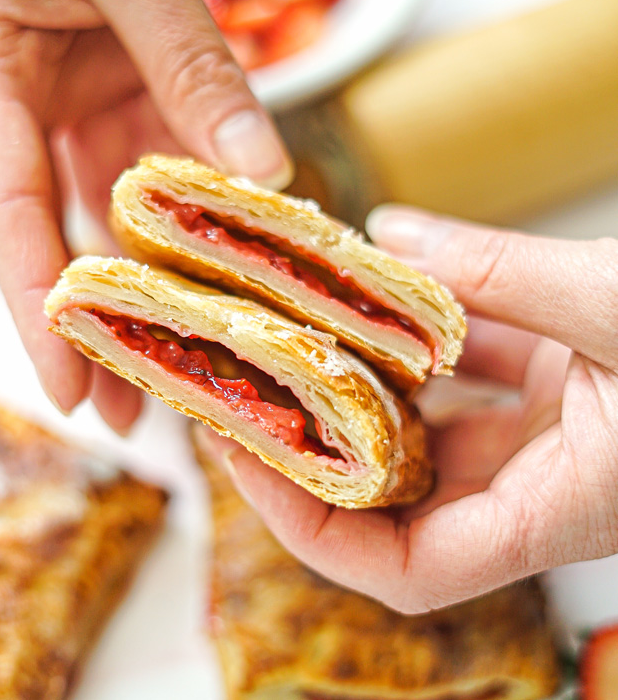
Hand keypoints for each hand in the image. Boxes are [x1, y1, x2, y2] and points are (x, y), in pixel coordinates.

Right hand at [0, 0, 291, 428]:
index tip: (70, 387)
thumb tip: (258, 179)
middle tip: (141, 402)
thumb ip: (191, 67)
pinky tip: (243, 245)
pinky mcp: (138, 67)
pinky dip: (208, 194)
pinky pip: (174, 145)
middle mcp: (26, 84)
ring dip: (162, 264)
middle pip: (60, 221)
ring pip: (123, 196)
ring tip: (198, 346)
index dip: (35, 303)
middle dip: (100, 311)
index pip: (3, 207)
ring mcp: (84, 80)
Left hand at [209, 208, 617, 612]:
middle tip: (244, 380)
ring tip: (291, 326)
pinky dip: (425, 333)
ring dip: (363, 380)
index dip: (315, 532)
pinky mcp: (560, 385)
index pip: (409, 569)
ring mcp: (547, 434)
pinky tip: (382, 283)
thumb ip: (500, 273)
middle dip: (314, 446)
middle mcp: (541, 485)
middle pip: (396, 497)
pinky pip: (470, 370)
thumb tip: (392, 235)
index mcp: (559, 509)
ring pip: (428, 427)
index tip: (248, 461)